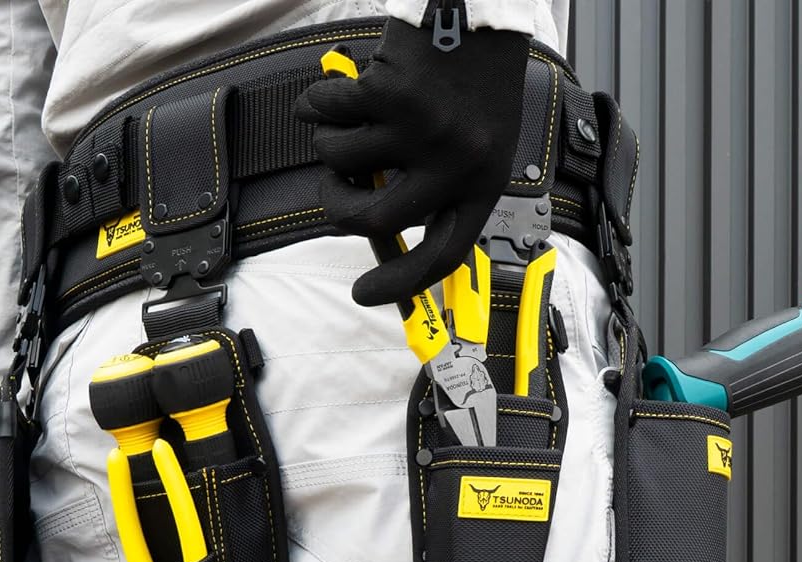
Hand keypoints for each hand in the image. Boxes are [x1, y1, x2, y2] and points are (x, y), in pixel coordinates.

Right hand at [294, 16, 529, 306]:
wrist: (481, 13)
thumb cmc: (474, 79)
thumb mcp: (475, 144)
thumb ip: (435, 185)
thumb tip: (375, 223)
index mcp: (483, 182)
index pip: (443, 253)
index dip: (400, 283)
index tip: (363, 293)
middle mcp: (457, 163)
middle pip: (372, 219)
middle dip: (335, 205)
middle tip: (333, 186)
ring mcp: (423, 130)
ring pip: (339, 159)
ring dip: (330, 139)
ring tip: (353, 115)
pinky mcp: (391, 93)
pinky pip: (328, 113)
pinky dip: (318, 102)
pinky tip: (331, 91)